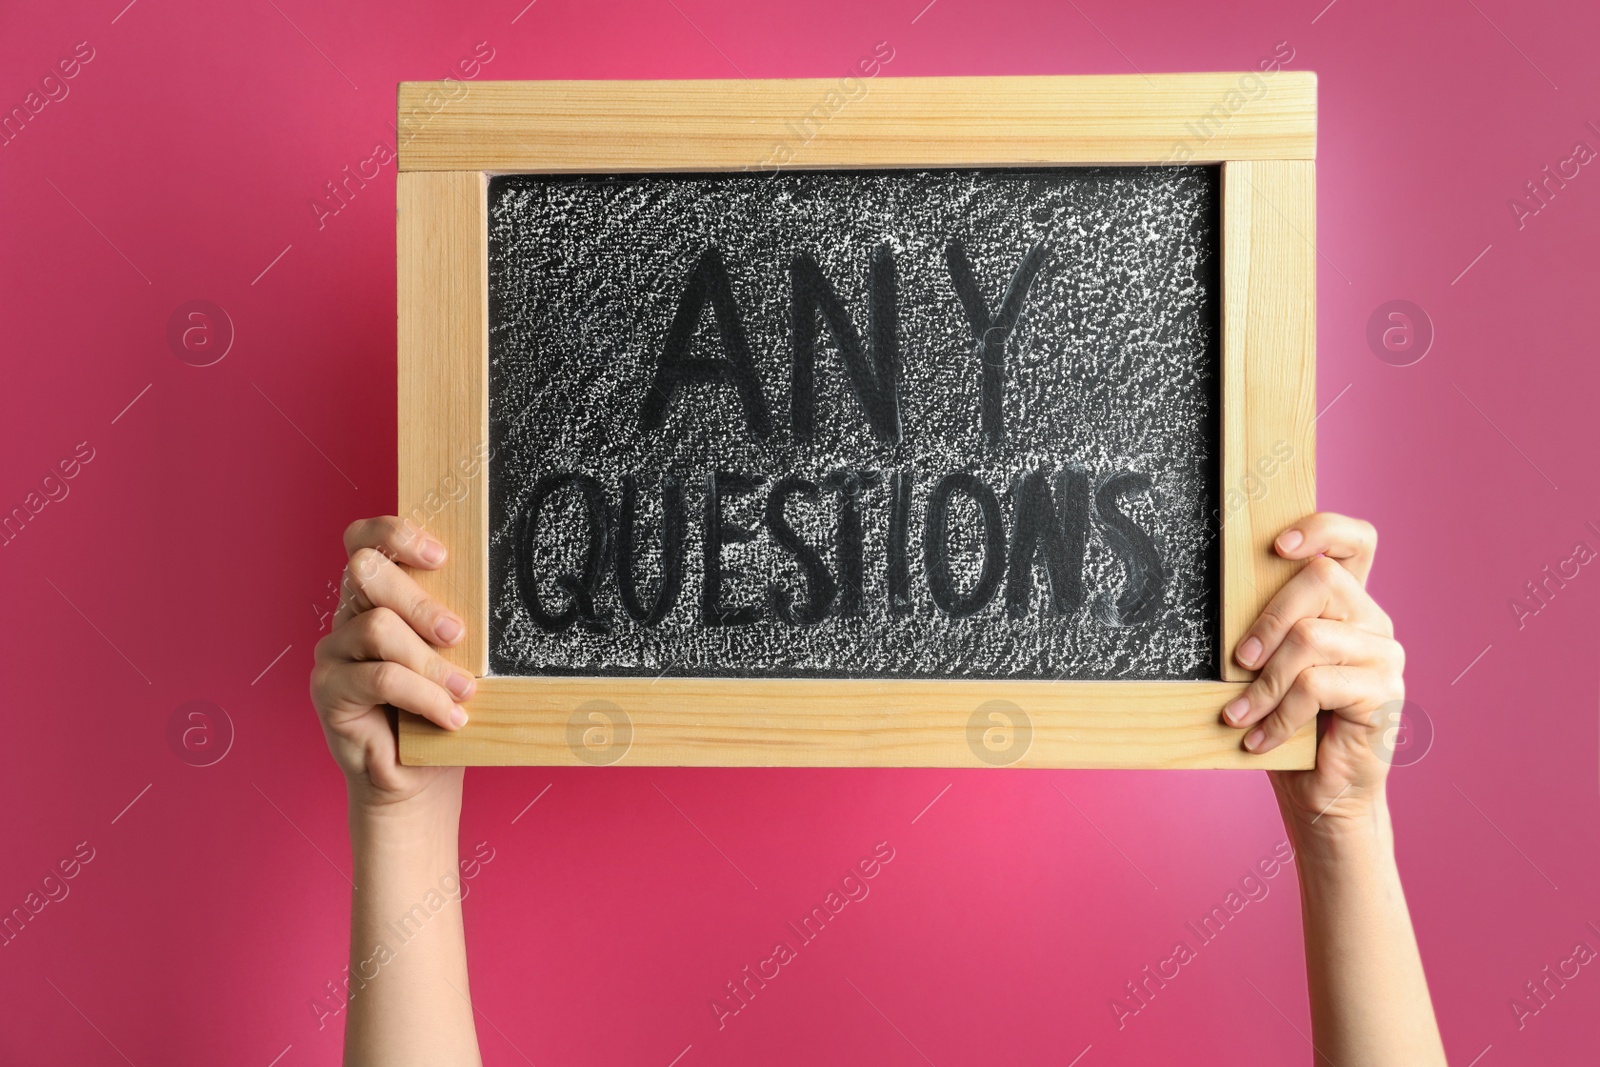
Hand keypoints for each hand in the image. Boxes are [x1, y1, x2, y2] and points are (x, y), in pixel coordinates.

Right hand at [310, 517, 473, 808]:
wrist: (418, 775)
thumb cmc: (439, 708)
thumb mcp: (454, 656)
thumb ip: (452, 621)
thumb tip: (496, 590)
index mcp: (377, 596)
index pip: (364, 540)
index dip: (394, 534)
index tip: (440, 556)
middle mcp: (348, 616)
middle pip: (367, 573)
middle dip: (418, 600)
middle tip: (457, 634)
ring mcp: (333, 652)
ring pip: (377, 628)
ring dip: (430, 661)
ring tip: (464, 691)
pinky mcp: (328, 690)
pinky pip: (380, 678)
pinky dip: (423, 695)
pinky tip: (450, 716)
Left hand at [1220, 513, 1404, 839]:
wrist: (1322, 797)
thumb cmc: (1286, 727)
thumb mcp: (1267, 668)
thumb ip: (1264, 629)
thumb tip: (1217, 594)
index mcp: (1346, 605)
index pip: (1355, 541)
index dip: (1321, 529)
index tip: (1277, 547)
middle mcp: (1372, 622)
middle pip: (1321, 579)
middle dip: (1266, 619)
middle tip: (1236, 661)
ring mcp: (1383, 656)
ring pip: (1311, 637)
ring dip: (1262, 683)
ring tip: (1237, 716)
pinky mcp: (1383, 692)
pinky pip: (1316, 685)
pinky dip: (1277, 714)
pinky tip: (1257, 738)